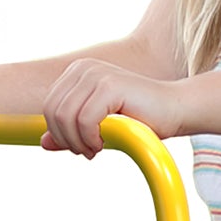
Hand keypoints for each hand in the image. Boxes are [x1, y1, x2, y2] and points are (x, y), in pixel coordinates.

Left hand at [40, 60, 190, 157]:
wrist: (177, 110)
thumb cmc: (140, 119)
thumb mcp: (97, 127)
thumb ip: (70, 132)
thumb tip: (43, 143)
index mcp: (76, 72)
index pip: (48, 107)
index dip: (58, 133)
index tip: (79, 147)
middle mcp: (83, 68)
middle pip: (52, 112)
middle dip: (66, 139)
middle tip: (87, 152)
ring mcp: (96, 73)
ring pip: (65, 117)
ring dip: (78, 142)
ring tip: (96, 150)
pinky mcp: (110, 85)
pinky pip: (84, 120)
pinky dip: (90, 138)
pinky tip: (104, 143)